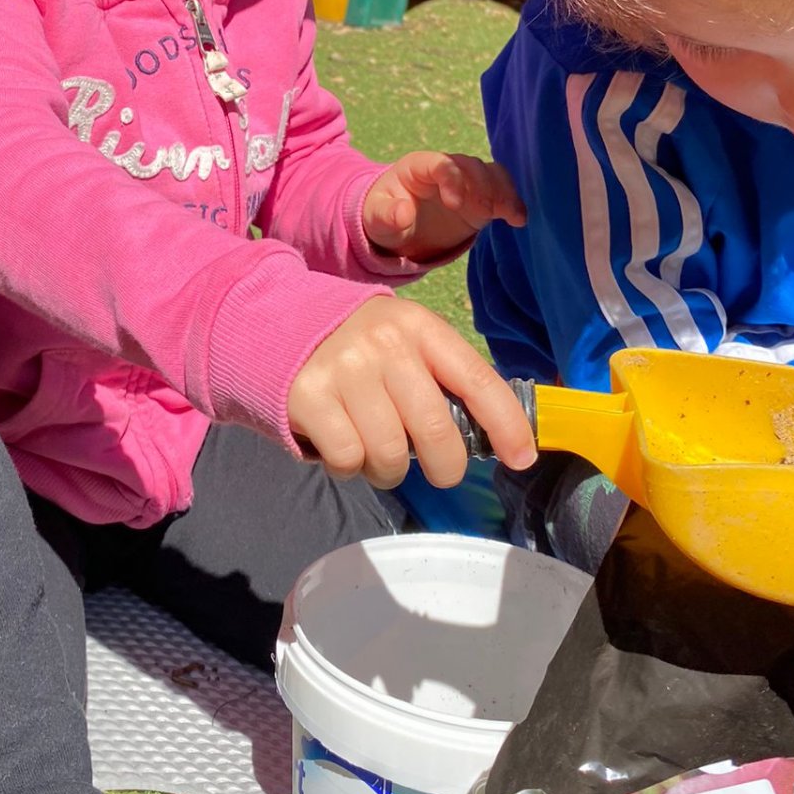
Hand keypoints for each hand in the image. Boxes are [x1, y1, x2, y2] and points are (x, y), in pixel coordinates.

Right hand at [287, 298, 536, 488]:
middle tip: (438, 470)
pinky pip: (349, 461)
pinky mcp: (307, 398)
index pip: (477, 380)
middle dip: (446, 467)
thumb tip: (498, 434)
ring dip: (390, 471)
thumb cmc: (355, 344)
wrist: (272, 322)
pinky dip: (350, 468)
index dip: (506, 425)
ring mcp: (344, 371)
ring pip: (391, 455)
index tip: (521, 459)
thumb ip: (441, 377)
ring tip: (378, 453)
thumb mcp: (402, 340)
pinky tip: (344, 446)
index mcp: (419, 327)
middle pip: (436, 431)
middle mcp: (385, 345)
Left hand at [361, 151, 524, 261]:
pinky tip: (519, 219)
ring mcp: (467, 182)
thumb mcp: (376, 219)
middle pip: (471, 166)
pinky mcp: (482, 198)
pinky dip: (512, 203)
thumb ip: (387, 215)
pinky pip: (502, 192)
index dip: (451, 178)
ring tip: (509, 214)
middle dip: (480, 186)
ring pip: (491, 174)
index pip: (441, 163)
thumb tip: (403, 213)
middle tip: (484, 211)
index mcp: (420, 167)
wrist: (399, 226)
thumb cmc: (384, 215)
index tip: (454, 204)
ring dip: (502, 191)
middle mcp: (448, 168)